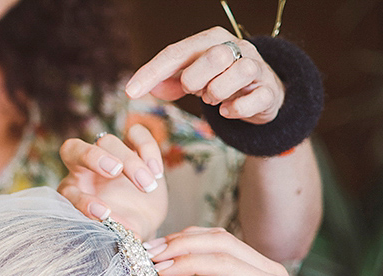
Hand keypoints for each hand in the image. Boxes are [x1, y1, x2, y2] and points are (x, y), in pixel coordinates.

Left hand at [57, 126, 166, 239]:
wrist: (142, 220)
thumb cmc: (125, 228)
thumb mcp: (123, 233)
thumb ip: (122, 230)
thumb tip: (128, 233)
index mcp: (72, 193)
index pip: (67, 190)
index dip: (82, 201)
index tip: (104, 213)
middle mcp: (83, 170)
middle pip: (73, 149)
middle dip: (93, 157)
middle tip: (116, 172)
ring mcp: (106, 154)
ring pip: (107, 141)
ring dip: (130, 162)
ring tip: (148, 186)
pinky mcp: (131, 145)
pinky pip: (135, 132)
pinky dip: (147, 147)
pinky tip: (156, 171)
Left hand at [126, 27, 285, 124]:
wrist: (261, 92)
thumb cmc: (219, 80)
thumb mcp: (191, 77)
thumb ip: (167, 80)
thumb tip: (142, 88)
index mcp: (212, 39)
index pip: (177, 52)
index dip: (152, 72)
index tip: (130, 92)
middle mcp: (237, 47)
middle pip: (214, 56)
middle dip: (195, 79)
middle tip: (195, 92)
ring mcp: (256, 67)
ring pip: (239, 72)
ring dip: (217, 92)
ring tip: (213, 99)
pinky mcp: (269, 91)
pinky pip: (256, 98)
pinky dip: (237, 108)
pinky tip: (228, 111)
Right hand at [148, 227, 299, 275]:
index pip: (226, 264)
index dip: (190, 262)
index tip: (160, 269)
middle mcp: (269, 271)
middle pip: (221, 243)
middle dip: (182, 245)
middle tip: (149, 256)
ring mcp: (256, 268)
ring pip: (217, 240)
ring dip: (183, 240)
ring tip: (152, 251)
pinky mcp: (243, 271)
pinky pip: (215, 248)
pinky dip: (190, 245)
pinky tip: (169, 252)